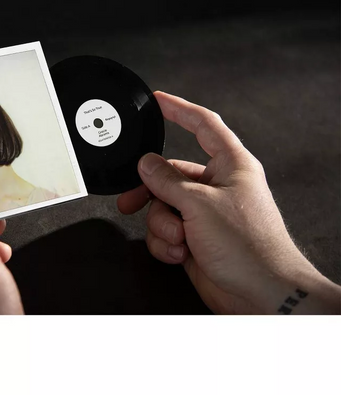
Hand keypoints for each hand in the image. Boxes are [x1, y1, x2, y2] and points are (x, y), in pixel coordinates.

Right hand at [118, 91, 340, 313]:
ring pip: (163, 205)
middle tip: (132, 199)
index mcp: (230, 165)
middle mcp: (216, 186)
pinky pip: (165, 230)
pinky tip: (180, 252)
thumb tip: (146, 164)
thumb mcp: (200, 204)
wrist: (261, 294)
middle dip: (151, 191)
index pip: (203, 125)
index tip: (158, 100)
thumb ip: (167, 181)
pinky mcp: (194, 237)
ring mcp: (203, 213)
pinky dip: (166, 242)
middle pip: (170, 174)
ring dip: (162, 224)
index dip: (179, 109)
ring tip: (177, 237)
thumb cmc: (249, 246)